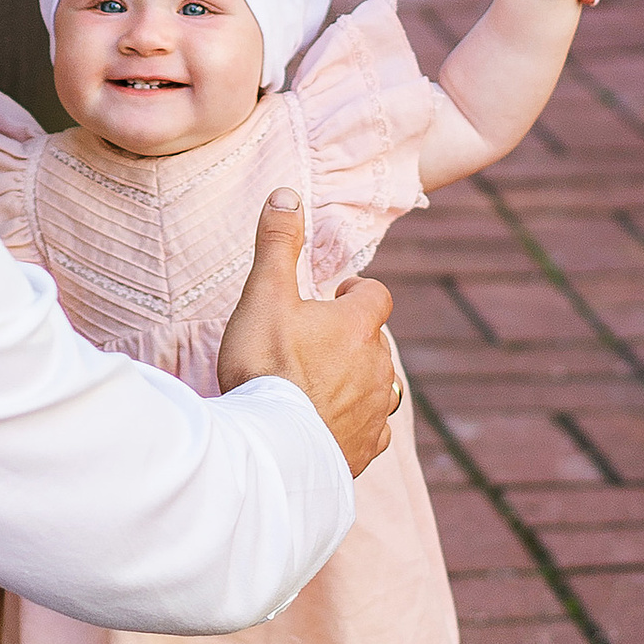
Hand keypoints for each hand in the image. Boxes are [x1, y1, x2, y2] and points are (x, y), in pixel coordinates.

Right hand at [218, 191, 396, 477]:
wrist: (269, 448)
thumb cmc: (265, 368)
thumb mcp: (263, 296)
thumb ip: (277, 245)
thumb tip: (286, 194)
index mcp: (358, 326)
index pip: (376, 296)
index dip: (359, 291)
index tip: (338, 292)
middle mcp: (378, 366)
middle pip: (376, 342)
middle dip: (354, 337)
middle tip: (319, 340)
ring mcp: (375, 411)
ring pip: (380, 387)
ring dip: (359, 380)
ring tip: (325, 384)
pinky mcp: (365, 449)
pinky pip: (373, 431)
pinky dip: (358, 424)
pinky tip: (335, 427)